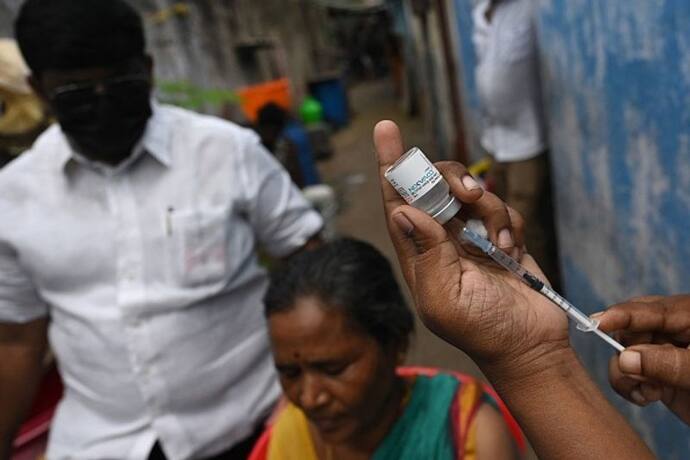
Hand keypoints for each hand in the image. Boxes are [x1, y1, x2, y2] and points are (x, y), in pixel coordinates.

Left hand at [373, 120, 568, 371]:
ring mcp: (471, 236)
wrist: (530, 344)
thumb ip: (426, 254)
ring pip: (472, 193)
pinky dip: (509, 221)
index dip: (391, 166)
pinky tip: (512, 249)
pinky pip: (502, 207)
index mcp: (418, 253)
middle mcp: (440, 239)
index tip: (386, 130)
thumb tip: (403, 212)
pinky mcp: (501, 235)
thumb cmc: (483, 330)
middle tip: (468, 195)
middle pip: (435, 186)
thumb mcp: (445, 298)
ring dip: (488, 208)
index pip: (398, 201)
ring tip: (499, 240)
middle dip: (451, 181)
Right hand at [596, 294, 689, 424]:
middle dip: (625, 349)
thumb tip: (624, 358)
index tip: (598, 323)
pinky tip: (646, 397)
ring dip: (627, 374)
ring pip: (624, 352)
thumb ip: (669, 364)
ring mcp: (665, 352)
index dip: (622, 316)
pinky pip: (629, 375)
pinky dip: (630, 387)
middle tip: (631, 369)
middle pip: (630, 328)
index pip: (650, 310)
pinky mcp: (660, 375)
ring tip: (649, 391)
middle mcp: (674, 330)